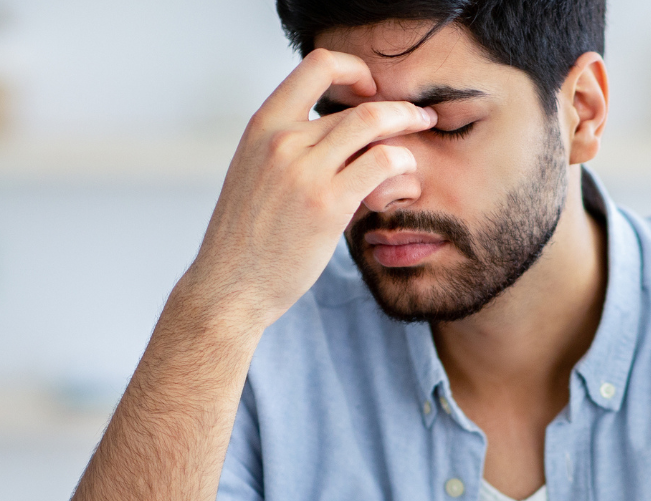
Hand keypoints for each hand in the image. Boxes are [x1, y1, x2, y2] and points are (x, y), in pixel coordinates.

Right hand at [184, 49, 437, 327]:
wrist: (228, 285)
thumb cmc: (246, 237)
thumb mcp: (258, 173)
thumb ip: (296, 149)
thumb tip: (345, 138)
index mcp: (262, 126)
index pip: (316, 65)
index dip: (353, 70)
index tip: (369, 91)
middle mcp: (282, 140)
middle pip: (358, 104)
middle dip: (398, 108)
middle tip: (419, 117)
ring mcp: (305, 170)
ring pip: (374, 123)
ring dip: (408, 125)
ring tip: (421, 138)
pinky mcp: (327, 203)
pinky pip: (381, 163)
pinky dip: (402, 162)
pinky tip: (404, 176)